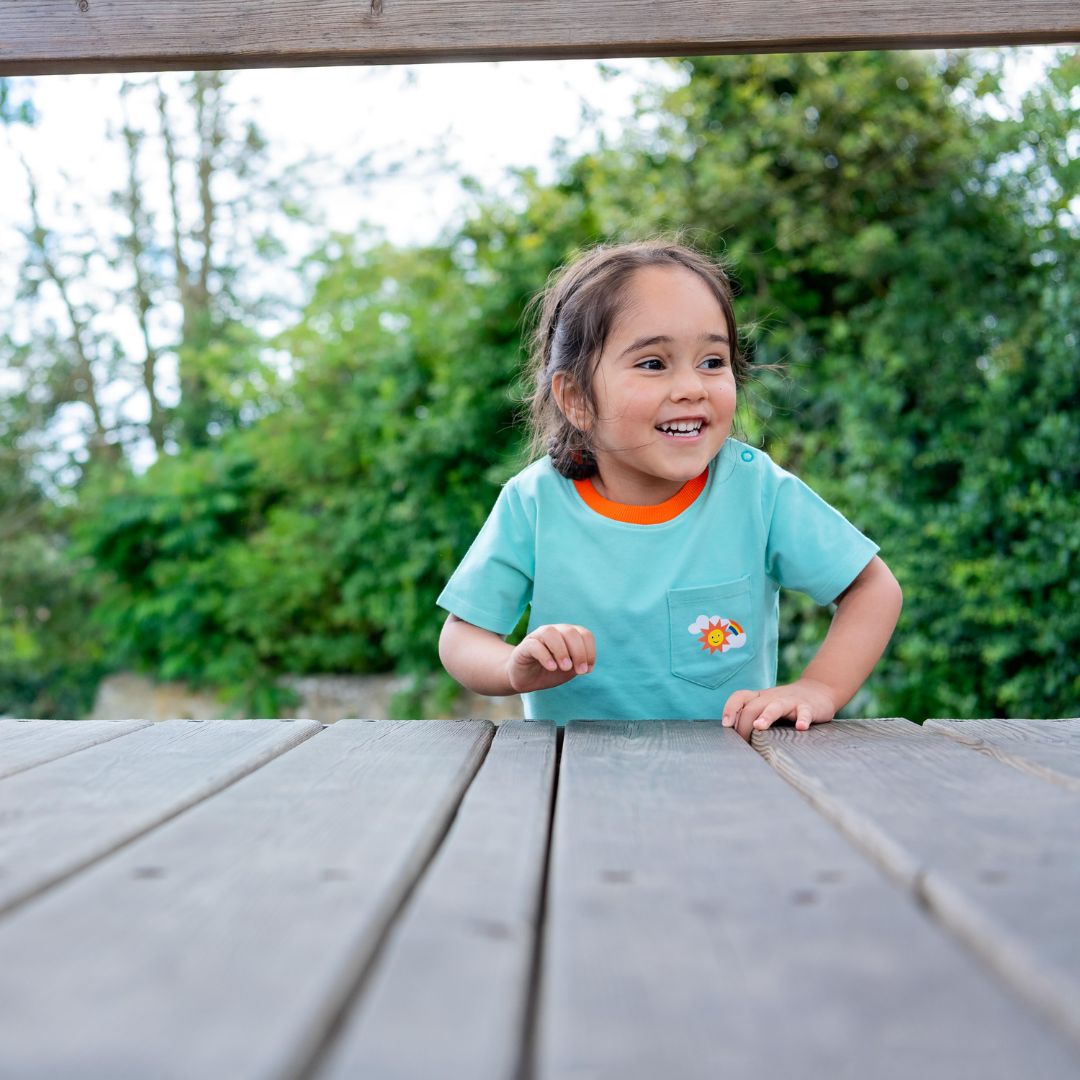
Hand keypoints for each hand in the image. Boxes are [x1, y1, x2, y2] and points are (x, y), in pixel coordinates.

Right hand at [505, 624, 595, 693]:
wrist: (524, 679)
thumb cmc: (549, 672)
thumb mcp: (568, 670)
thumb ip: (578, 665)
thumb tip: (587, 665)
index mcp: (567, 635)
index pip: (584, 634)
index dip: (590, 651)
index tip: (587, 670)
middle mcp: (553, 631)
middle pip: (570, 632)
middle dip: (579, 652)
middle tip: (579, 671)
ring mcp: (537, 637)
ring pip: (551, 633)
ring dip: (562, 651)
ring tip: (566, 667)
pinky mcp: (524, 647)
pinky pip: (534, 645)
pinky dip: (545, 656)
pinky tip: (552, 668)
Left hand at [721, 678, 836, 741]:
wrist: (818, 690)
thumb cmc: (785, 704)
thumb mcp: (766, 706)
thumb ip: (752, 717)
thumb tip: (735, 740)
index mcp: (759, 697)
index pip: (739, 697)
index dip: (730, 708)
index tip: (726, 725)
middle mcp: (772, 697)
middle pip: (753, 707)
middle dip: (745, 724)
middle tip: (743, 744)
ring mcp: (790, 701)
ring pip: (775, 706)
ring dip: (766, 716)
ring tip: (760, 726)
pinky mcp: (808, 707)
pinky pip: (804, 712)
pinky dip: (803, 719)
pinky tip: (801, 727)